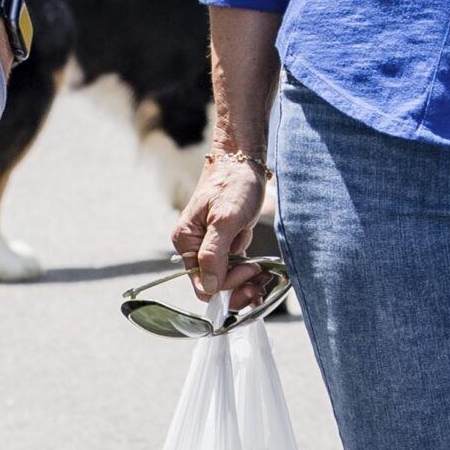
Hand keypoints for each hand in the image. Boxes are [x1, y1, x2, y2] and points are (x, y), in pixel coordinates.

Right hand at [171, 150, 271, 306]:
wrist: (244, 160)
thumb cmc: (233, 182)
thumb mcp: (225, 217)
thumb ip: (213, 253)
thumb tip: (209, 287)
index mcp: (187, 241)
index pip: (202, 283)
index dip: (226, 285)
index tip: (249, 271)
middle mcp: (195, 246)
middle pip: (213, 285)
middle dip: (237, 288)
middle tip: (259, 285)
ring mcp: (211, 245)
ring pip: (226, 279)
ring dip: (245, 283)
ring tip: (262, 278)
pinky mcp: (226, 242)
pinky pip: (234, 268)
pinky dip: (247, 274)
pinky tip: (260, 274)